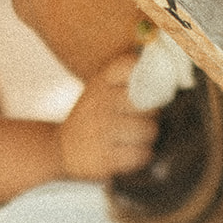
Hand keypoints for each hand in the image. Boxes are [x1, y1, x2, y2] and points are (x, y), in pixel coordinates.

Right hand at [58, 52, 157, 179]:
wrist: (60, 149)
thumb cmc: (91, 118)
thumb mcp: (100, 89)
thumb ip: (126, 78)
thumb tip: (162, 64)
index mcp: (101, 82)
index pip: (131, 67)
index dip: (147, 75)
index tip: (147, 87)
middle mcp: (100, 102)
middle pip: (149, 103)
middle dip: (152, 114)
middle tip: (143, 119)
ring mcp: (101, 130)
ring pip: (149, 130)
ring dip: (148, 137)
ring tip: (137, 138)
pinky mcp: (104, 158)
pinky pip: (141, 154)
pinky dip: (142, 156)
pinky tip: (132, 152)